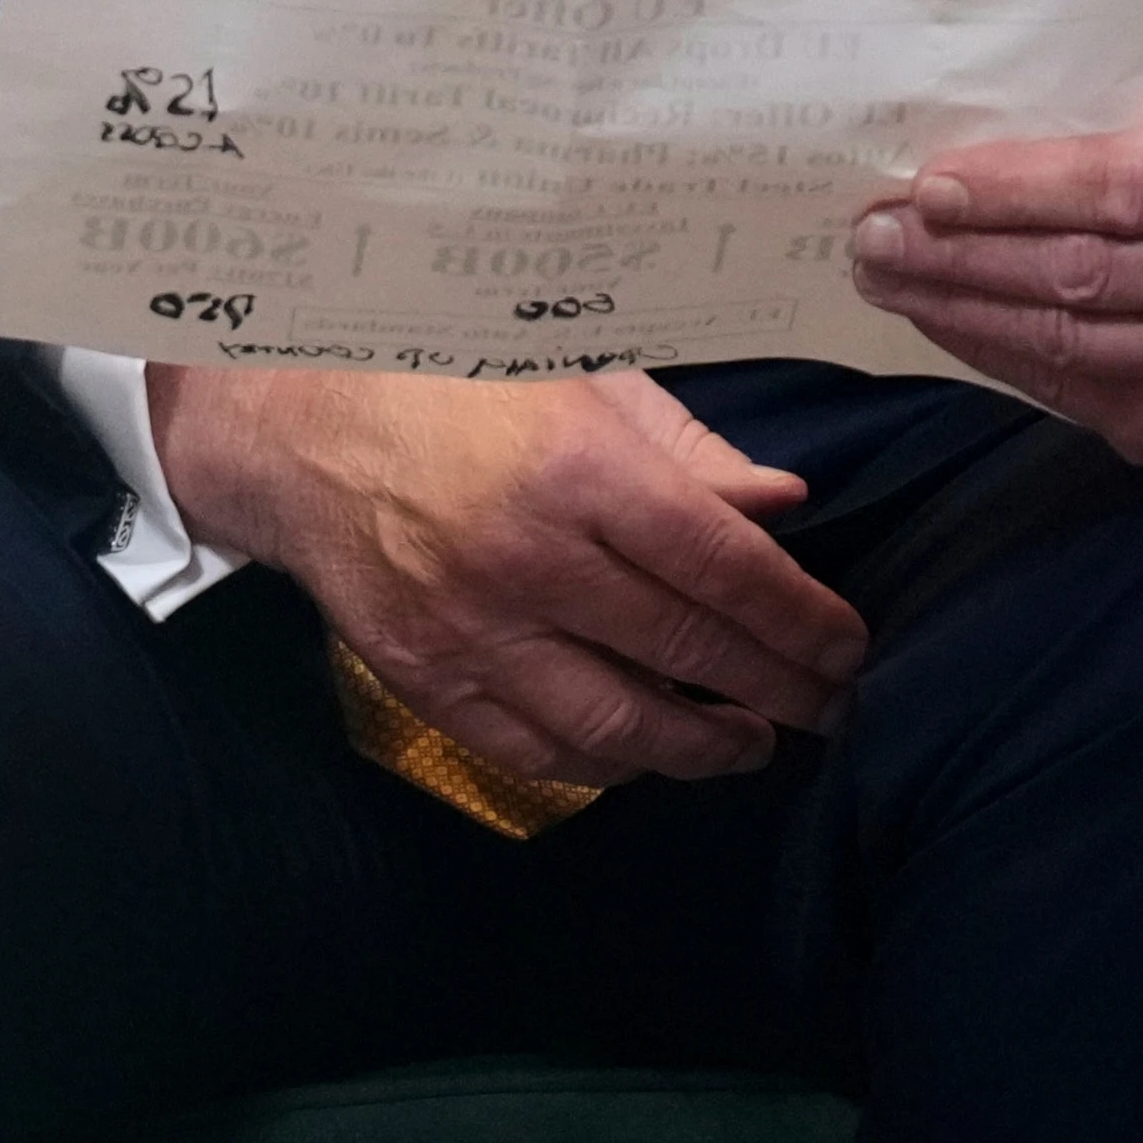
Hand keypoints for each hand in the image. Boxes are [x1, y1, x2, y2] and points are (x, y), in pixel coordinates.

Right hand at [150, 359, 864, 788]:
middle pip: (688, 651)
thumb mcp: (574, 378)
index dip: (803, 620)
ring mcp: (471, 627)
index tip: (847, 647)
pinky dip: (605, 764)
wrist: (294, 427)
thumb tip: (783, 506)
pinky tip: (645, 753)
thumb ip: (685, 448)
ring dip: (703, 747)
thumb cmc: (447, 384)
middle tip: (828, 708)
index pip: (726, 568)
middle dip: (779, 690)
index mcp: (578, 468)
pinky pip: (534, 750)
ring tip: (750, 743)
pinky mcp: (423, 675)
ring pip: (617, 723)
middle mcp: (528, 558)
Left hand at [839, 85, 1142, 462]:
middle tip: (874, 237)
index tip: (925, 188)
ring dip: (958, 311)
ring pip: (1067, 341)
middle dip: (960, 257)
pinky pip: (1071, 390)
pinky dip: (995, 355)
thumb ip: (1082, 137)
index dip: (1013, 194)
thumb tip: (941, 169)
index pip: (1120, 191)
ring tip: (887, 277)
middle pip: (1082, 275)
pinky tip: (944, 319)